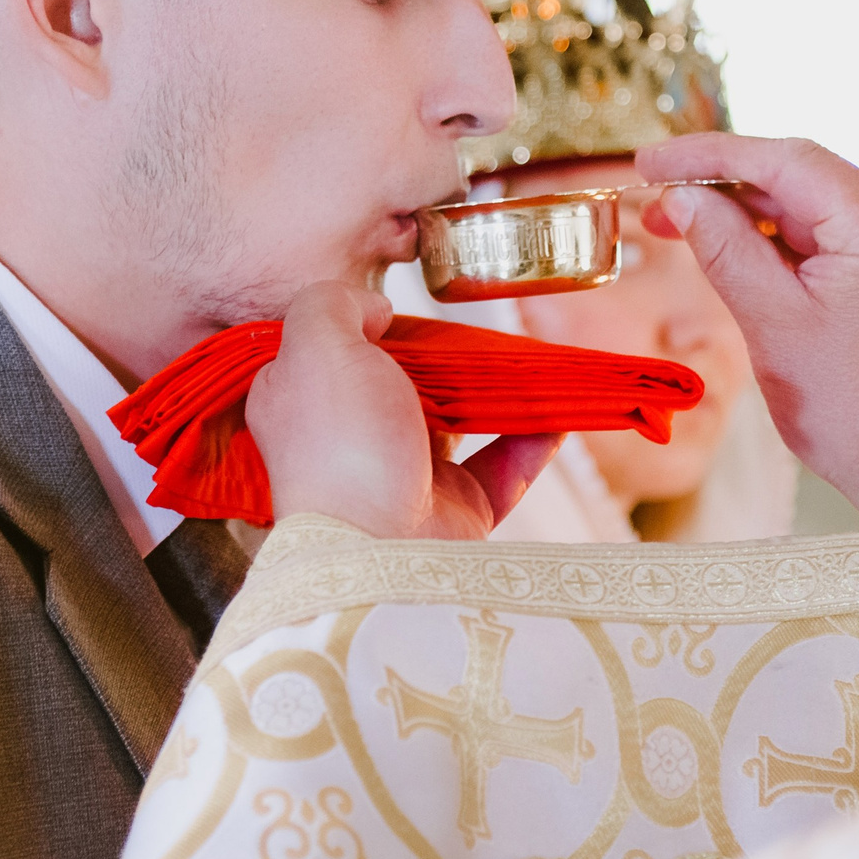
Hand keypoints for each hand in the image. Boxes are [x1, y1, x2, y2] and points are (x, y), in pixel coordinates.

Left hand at [247, 284, 562, 539]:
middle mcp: (348, 440)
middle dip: (442, 360)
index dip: (359, 327)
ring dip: (495, 396)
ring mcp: (402, 479)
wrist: (379, 553)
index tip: (400, 309)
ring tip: (531, 365)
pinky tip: (556, 413)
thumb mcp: (316, 346)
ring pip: (456, 425)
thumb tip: (374, 308)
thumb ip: (331, 304)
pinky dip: (532, 441)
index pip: (325, 356)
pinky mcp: (451, 513)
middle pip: (399, 385)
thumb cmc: (341, 444)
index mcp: (301, 405)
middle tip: (479, 332)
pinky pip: (501, 469)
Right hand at [636, 134, 858, 522]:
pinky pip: (829, 235)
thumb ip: (724, 248)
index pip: (787, 160)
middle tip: (653, 197)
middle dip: (723, 184)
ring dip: (746, 213)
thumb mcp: (771, 322)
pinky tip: (730, 246)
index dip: (710, 154)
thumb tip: (680, 198)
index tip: (650, 160)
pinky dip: (778, 239)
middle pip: (800, 177)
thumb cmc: (848, 408)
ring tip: (677, 223)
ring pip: (811, 205)